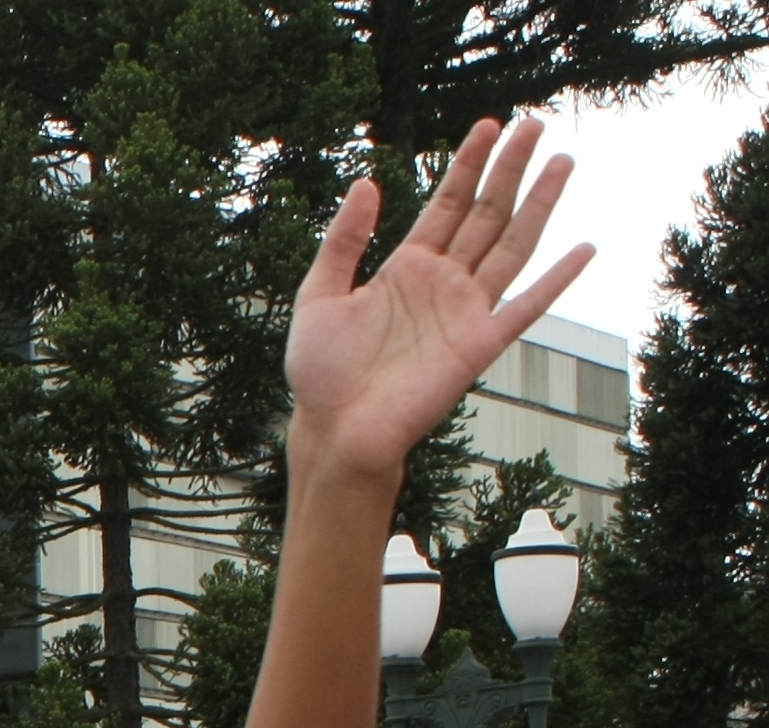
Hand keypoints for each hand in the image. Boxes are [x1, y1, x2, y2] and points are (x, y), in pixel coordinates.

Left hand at [285, 119, 589, 488]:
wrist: (335, 429)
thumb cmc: (321, 371)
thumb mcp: (319, 295)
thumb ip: (343, 242)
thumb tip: (367, 182)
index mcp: (406, 267)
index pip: (446, 204)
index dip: (467, 164)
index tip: (488, 125)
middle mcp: (443, 282)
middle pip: (486, 213)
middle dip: (509, 168)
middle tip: (534, 122)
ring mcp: (466, 310)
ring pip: (512, 245)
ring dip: (539, 204)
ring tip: (562, 160)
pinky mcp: (480, 344)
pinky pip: (526, 307)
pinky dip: (557, 280)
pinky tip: (584, 249)